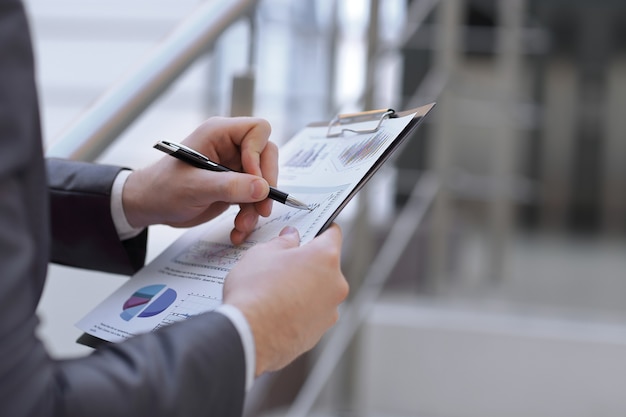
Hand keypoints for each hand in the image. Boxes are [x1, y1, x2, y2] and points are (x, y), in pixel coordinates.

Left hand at [122, 117, 277, 243]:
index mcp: (219, 133)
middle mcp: (230, 146)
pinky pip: (253, 197)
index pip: (257, 131)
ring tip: (242, 225)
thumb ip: (229, 186)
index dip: (259, 154)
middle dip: (265, 185)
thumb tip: (262, 188)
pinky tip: (237, 230)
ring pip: (263, 181)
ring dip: (257, 206)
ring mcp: (233, 166)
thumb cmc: (163, 188)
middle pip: (267, 156)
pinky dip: (249, 215)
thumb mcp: (195, 188)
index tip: (253, 180)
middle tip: (262, 208)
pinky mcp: (234, 185)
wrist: (150, 206)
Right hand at [223, 224, 348, 375]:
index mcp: (325, 257)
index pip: (332, 234)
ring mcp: (329, 311)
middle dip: (307, 264)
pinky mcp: (319, 333)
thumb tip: (291, 237)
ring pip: (319, 292)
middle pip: (326, 266)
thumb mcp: (262, 253)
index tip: (311, 232)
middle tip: (282, 265)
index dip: (320, 230)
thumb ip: (282, 242)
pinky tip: (276, 311)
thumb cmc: (254, 292)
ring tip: (275, 292)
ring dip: (303, 289)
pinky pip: (311, 314)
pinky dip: (299, 311)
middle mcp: (336, 284)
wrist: (248, 337)